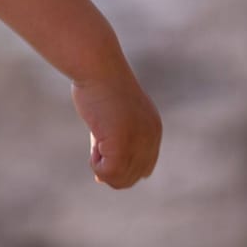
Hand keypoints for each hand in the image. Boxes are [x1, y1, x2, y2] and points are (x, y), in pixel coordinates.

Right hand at [70, 64, 161, 188]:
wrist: (96, 66)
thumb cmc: (97, 87)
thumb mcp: (109, 118)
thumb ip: (109, 144)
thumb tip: (101, 178)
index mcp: (152, 129)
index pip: (143, 167)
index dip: (122, 168)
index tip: (102, 156)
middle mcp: (150, 137)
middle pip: (133, 177)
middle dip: (111, 169)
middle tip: (97, 147)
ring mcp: (138, 141)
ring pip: (122, 179)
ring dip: (103, 169)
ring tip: (96, 145)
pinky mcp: (122, 142)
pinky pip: (109, 173)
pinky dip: (97, 167)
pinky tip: (93, 148)